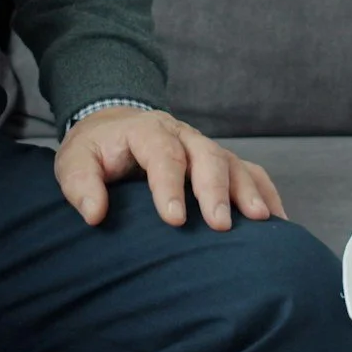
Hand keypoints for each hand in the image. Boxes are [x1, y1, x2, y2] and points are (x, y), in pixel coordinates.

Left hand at [54, 107, 286, 230]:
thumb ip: (81, 185)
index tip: (173, 219)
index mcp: (146, 131)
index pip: (162, 154)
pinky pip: (250, 171)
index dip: (169, 186)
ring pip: (232, 162)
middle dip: (215, 190)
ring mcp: (204, 147)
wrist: (114, 127)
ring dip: (247, 191)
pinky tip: (276, 221)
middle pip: (206, 155)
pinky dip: (266, 193)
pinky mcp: (218, 161)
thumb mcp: (75, 161)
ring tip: (260, 220)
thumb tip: (95, 214)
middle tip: (219, 224)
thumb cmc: (97, 151)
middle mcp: (181, 135)